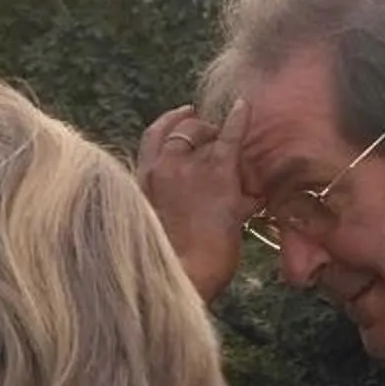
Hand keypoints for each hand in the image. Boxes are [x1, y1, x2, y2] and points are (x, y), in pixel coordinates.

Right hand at [134, 97, 250, 304]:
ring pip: (201, 132)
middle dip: (193, 127)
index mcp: (141, 185)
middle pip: (176, 131)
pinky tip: (243, 107)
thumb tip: (175, 217)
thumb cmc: (168, 271)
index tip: (179, 118)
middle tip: (208, 129)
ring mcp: (188, 168)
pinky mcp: (219, 174)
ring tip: (225, 136)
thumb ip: (161, 217)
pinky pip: (230, 137)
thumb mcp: (150, 238)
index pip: (151, 140)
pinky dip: (238, 120)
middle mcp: (160, 169)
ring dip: (214, 133)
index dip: (167, 125)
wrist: (184, 278)